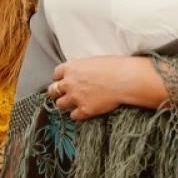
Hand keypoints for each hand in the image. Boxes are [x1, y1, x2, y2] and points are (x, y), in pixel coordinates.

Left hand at [48, 57, 163, 119]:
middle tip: (63, 94)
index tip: (64, 80)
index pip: (56, 74)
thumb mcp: (93, 61)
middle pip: (53, 90)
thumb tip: (81, 73)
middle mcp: (69, 83)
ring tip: (72, 104)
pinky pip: (74, 116)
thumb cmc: (114, 67)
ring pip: (60, 105)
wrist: (124, 79)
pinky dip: (77, 114)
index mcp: (71, 68)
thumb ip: (82, 69)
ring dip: (65, 104)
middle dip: (57, 92)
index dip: (60, 78)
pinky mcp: (84, 110)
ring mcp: (75, 98)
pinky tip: (84, 111)